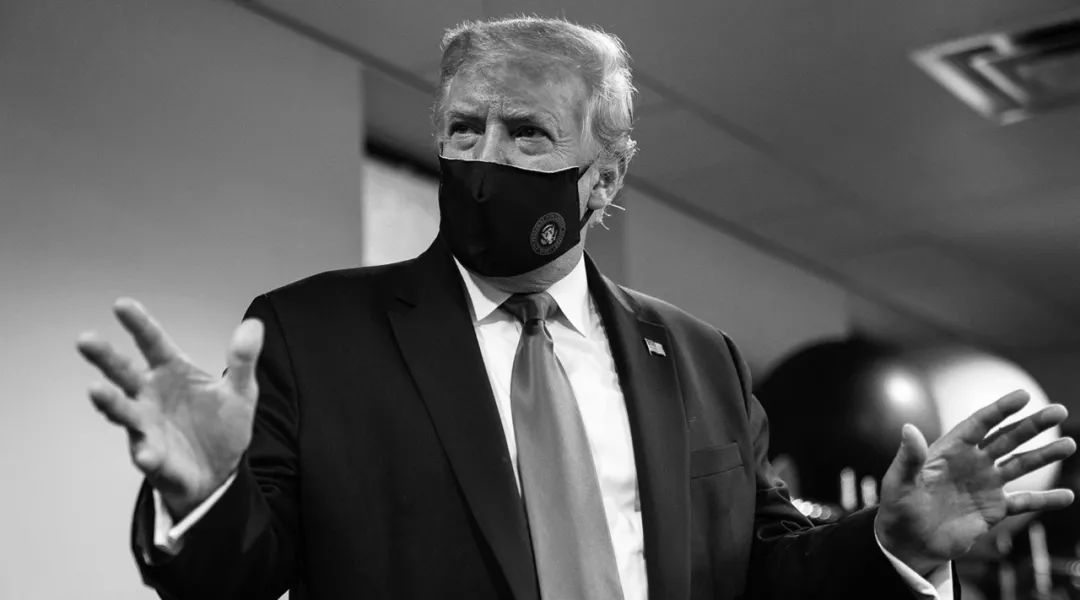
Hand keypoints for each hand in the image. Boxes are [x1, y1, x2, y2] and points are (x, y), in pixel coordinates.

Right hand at [76, 298, 263, 519]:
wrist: (222, 471)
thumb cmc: (222, 426)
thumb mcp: (241, 391)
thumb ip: (244, 359)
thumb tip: (254, 325)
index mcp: (172, 372)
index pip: (152, 343)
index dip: (138, 324)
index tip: (121, 304)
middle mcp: (150, 396)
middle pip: (123, 372)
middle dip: (104, 357)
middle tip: (85, 340)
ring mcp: (146, 426)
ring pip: (123, 411)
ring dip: (109, 402)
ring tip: (96, 390)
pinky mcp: (152, 457)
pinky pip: (146, 455)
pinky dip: (146, 454)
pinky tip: (147, 454)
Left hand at [875, 390, 1075, 575]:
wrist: (908, 543)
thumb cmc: (898, 508)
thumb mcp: (899, 482)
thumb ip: (908, 457)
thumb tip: (907, 428)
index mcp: (950, 450)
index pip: (979, 424)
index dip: (1000, 410)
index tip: (1023, 395)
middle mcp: (972, 463)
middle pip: (1007, 438)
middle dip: (1032, 425)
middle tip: (1058, 410)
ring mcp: (985, 485)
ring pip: (1020, 465)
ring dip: (1044, 455)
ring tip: (1069, 444)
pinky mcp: (994, 509)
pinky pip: (1024, 502)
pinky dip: (1045, 500)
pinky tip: (1068, 496)